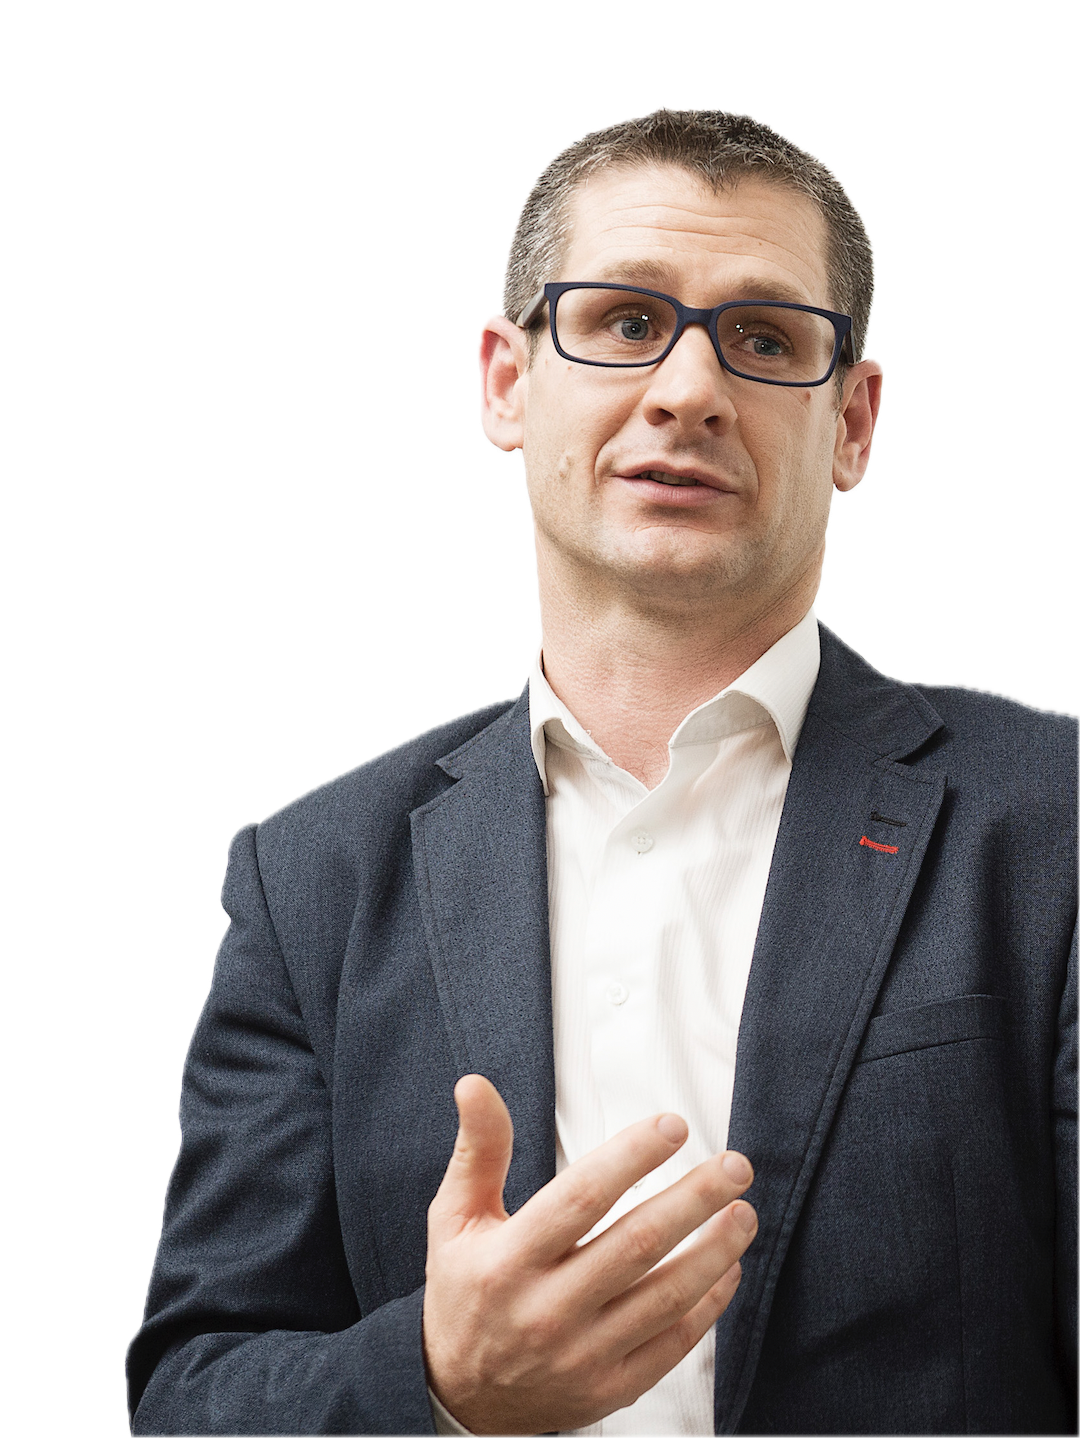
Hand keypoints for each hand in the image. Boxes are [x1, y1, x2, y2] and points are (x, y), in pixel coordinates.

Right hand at [423, 1074, 756, 1437]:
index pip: (582, 1198)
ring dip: (714, 1251)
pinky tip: (728, 1268)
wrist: (460, 1395)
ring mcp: (581, 1355)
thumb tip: (475, 1085)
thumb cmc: (463, 1291)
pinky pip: (672, 1344)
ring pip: (665, 1296)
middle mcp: (547, 1309)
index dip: (632, 1157)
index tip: (672, 1126)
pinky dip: (708, 1305)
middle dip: (695, 1199)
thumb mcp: (454, 1217)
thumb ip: (479, 1150)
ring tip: (743, 1211)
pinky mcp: (609, 1388)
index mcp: (509, 1259)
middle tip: (735, 1165)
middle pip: (637, 1244)